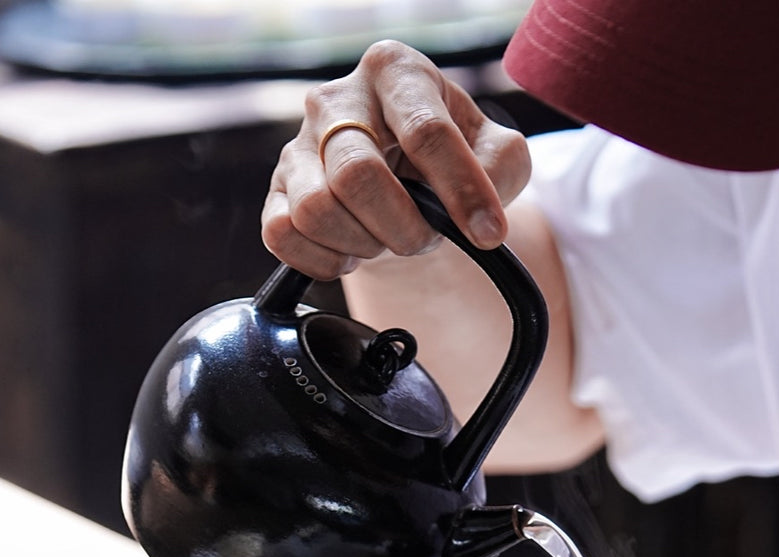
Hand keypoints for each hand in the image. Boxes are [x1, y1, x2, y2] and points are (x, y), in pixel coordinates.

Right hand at [261, 41, 531, 279]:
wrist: (402, 175)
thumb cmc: (446, 157)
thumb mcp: (493, 152)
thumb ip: (502, 170)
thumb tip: (480, 220)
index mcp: (394, 72)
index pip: (426, 132)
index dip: (461, 192)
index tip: (486, 233)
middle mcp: (336, 99)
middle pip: (357, 176)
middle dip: (402, 226)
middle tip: (423, 236)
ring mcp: (297, 145)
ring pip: (315, 210)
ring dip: (361, 244)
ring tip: (384, 238)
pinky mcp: (276, 190)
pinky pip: (282, 235)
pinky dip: (323, 260)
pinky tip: (350, 251)